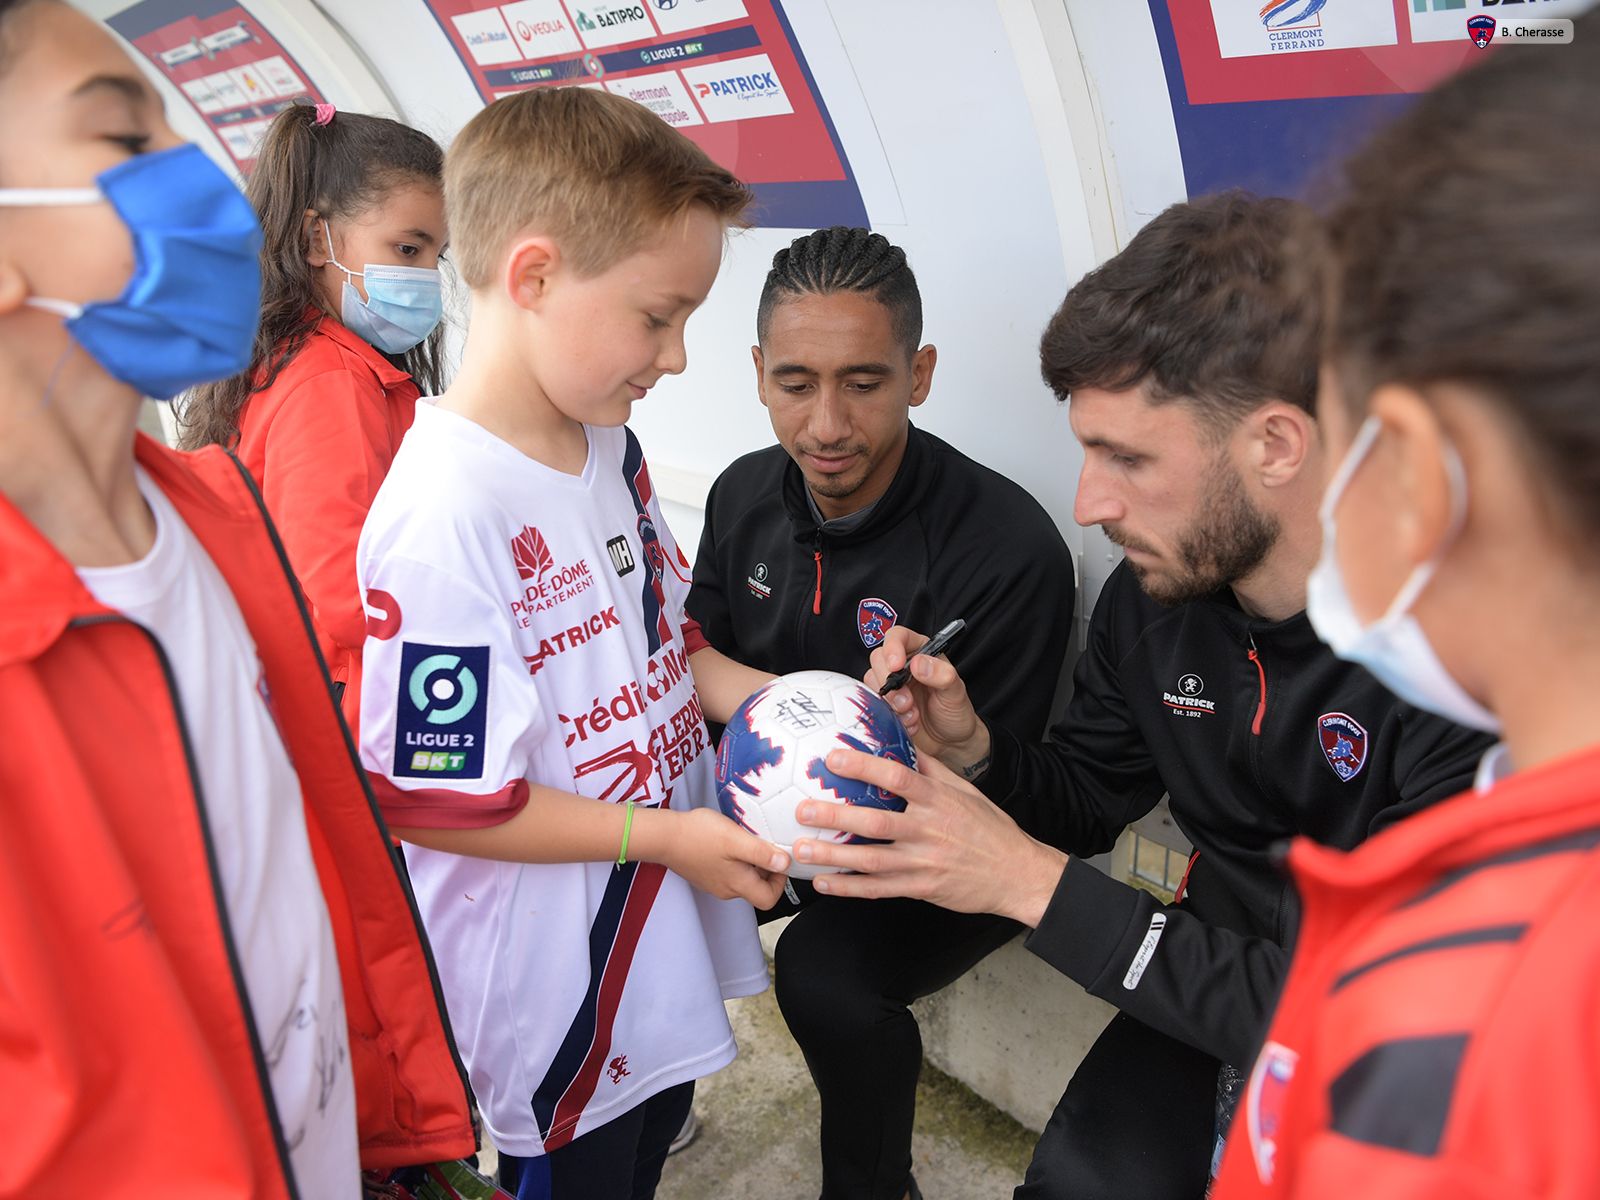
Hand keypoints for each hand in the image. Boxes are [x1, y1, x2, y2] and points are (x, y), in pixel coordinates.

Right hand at [659, 806, 789, 908]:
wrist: (664, 836)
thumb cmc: (697, 836)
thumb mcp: (736, 840)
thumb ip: (763, 854)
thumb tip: (785, 864)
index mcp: (737, 885)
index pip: (770, 899)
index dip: (780, 881)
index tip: (778, 859)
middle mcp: (727, 890)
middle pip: (757, 888)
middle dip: (766, 867)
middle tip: (763, 844)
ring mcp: (715, 883)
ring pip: (743, 877)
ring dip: (750, 860)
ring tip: (745, 839)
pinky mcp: (706, 874)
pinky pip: (729, 870)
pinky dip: (735, 858)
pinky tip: (728, 840)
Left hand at [789, 749, 1066, 926]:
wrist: (1017, 873)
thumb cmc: (989, 828)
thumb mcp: (965, 790)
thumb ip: (931, 768)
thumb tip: (901, 741)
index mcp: (938, 800)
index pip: (898, 777)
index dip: (865, 766)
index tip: (833, 757)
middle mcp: (929, 829)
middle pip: (876, 821)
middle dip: (836, 815)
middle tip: (801, 808)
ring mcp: (923, 861)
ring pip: (871, 859)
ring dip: (833, 855)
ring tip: (801, 848)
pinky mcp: (921, 888)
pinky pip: (879, 889)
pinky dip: (850, 887)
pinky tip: (824, 883)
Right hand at [866, 626, 989, 771]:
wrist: (951, 743)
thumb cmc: (955, 712)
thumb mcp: (956, 692)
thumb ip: (942, 675)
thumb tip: (919, 664)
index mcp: (921, 652)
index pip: (898, 637)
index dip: (893, 648)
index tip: (897, 666)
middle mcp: (902, 665)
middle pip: (878, 658)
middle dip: (890, 681)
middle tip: (907, 701)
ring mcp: (891, 685)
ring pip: (872, 681)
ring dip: (890, 701)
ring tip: (912, 715)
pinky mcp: (883, 704)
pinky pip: (872, 702)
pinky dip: (888, 715)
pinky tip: (908, 723)